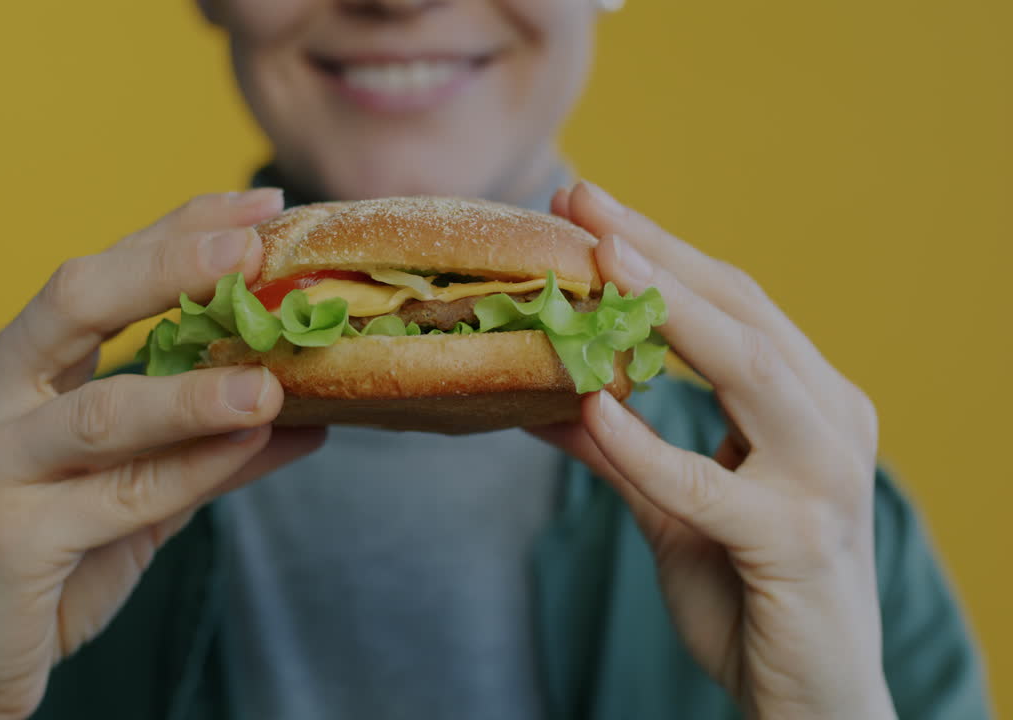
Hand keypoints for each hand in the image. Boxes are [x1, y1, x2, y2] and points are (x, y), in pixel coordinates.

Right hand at [0, 189, 324, 719]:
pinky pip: (119, 496)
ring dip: (196, 391)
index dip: (174, 232)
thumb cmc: (49, 557)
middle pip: (74, 303)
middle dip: (166, 266)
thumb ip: (202, 441)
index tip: (254, 205)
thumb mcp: (134, 486)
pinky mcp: (5, 537)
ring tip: (272, 378)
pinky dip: (195, 470)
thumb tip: (303, 408)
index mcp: (11, 369)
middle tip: (249, 247)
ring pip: (103, 410)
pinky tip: (255, 446)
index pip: (96, 278)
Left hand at [532, 182, 893, 718]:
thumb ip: (620, 449)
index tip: (586, 204)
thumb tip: (543, 396)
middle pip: (744, 313)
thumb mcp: (674, 508)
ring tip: (599, 267)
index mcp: (812, 403)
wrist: (807, 698)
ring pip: (749, 370)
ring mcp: (825, 481)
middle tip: (581, 202)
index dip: (661, 248)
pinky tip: (593, 408)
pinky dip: (647, 444)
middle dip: (659, 253)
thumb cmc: (749, 591)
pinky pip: (708, 484)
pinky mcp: (795, 542)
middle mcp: (833, 424)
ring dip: (669, 314)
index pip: (734, 301)